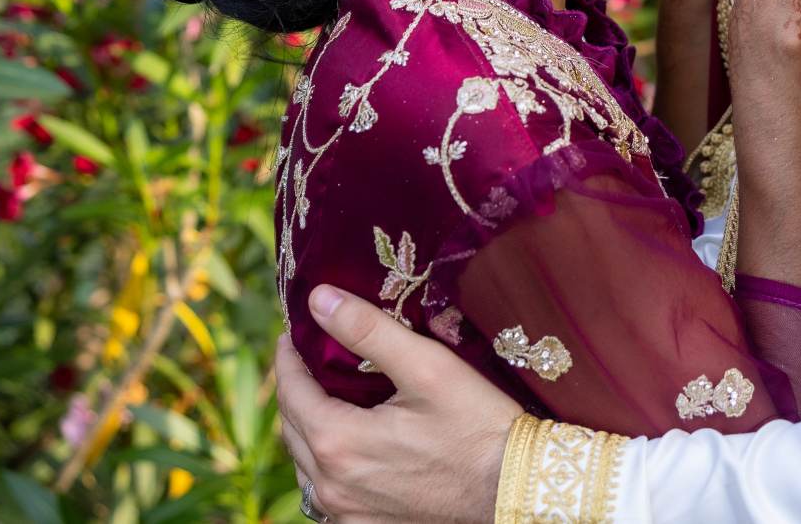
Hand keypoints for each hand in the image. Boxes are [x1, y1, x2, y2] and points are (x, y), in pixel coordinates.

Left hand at [277, 286, 519, 523]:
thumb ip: (367, 330)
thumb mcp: (426, 366)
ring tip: (325, 392)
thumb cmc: (477, 425)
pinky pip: (325, 492)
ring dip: (308, 425)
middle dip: (296, 387)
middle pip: (292, 427)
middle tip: (308, 354)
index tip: (293, 329)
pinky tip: (347, 443)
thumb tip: (319, 299)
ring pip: (305, 463)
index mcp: (338, 443)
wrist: (512, 489)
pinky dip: (325, 461)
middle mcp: (331, 487)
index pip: (291, 391)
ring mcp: (346, 514)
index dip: (288, 356)